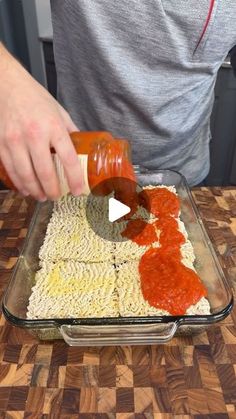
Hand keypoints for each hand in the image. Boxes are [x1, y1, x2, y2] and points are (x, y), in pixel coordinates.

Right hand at [0, 44, 82, 200]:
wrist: (7, 85)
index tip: (77, 191)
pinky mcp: (1, 144)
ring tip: (42, 197)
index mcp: (53, 126)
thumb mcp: (59, 112)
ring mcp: (15, 140)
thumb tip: (81, 150)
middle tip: (56, 197)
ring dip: (35, 191)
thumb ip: (70, 132)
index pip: (68, 159)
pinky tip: (26, 188)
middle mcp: (34, 135)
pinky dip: (19, 183)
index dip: (74, 179)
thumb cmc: (35, 98)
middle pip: (45, 172)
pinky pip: (11, 170)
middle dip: (52, 190)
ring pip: (26, 175)